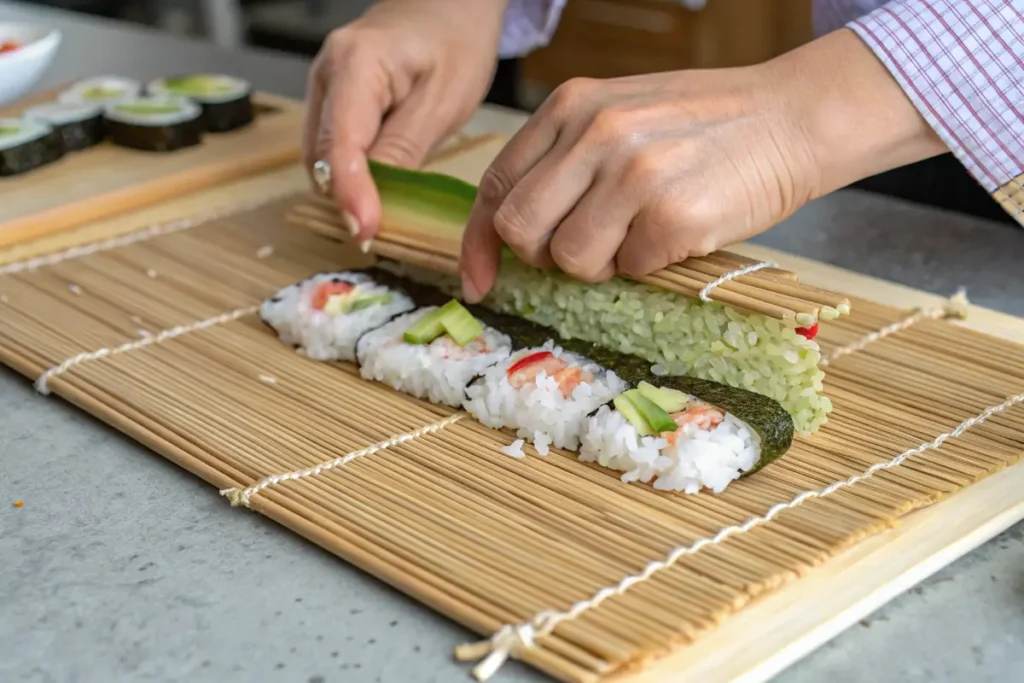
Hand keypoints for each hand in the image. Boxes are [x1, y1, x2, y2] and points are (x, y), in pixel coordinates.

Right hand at [303, 0, 507, 243]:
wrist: (450, 8)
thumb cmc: (455, 43)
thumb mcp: (444, 100)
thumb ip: (404, 149)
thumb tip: (373, 199)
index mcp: (356, 63)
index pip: (341, 141)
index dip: (350, 192)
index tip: (365, 230)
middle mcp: (327, 74)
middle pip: (323, 154)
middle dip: (347, 197)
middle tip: (380, 233)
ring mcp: (324, 87)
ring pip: (322, 157)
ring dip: (347, 189)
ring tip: (383, 215)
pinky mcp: (332, 102)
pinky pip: (331, 149)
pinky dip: (351, 175)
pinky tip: (377, 190)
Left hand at [459, 29, 946, 301]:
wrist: (791, 117)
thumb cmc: (701, 125)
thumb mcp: (618, 114)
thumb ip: (563, 160)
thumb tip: (511, 231)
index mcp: (571, 106)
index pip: (496, 185)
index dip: (480, 242)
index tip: (479, 280)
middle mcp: (594, 133)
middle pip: (521, 229)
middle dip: (545, 254)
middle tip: (588, 247)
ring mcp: (632, 174)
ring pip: (570, 260)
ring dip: (602, 264)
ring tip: (642, 231)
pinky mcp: (672, 216)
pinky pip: (630, 270)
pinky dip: (650, 264)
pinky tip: (678, 229)